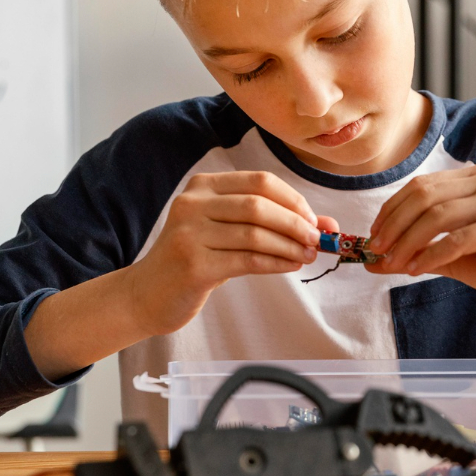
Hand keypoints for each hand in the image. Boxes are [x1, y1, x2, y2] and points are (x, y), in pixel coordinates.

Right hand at [128, 171, 337, 333]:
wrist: (148, 294)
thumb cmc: (196, 259)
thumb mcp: (229, 232)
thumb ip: (272, 222)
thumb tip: (326, 224)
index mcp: (202, 186)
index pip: (260, 182)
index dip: (293, 199)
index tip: (313, 220)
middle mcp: (193, 204)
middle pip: (259, 205)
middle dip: (296, 223)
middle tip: (317, 241)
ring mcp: (190, 234)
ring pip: (255, 234)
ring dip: (290, 246)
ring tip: (307, 256)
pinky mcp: (193, 265)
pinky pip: (247, 261)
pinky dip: (276, 263)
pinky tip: (290, 266)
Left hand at [366, 163, 475, 317]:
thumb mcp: (458, 256)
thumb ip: (420, 251)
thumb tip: (374, 259)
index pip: (421, 186)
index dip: (391, 210)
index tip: (373, 236)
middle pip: (424, 196)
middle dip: (393, 225)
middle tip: (376, 251)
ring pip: (436, 216)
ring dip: (407, 243)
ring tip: (393, 264)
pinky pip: (456, 238)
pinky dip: (431, 255)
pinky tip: (416, 270)